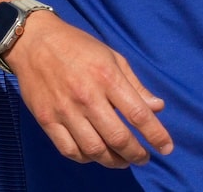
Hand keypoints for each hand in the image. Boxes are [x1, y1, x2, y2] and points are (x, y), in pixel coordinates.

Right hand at [3, 12, 173, 167]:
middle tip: (144, 158)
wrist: (35, 42)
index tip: (167, 148)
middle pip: (117, 137)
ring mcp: (65, 111)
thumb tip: (158, 107)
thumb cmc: (80, 47)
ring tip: (123, 160)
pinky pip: (69, 149)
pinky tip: (96, 155)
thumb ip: (136, 85)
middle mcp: (87, 97)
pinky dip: (86, 158)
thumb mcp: (114, 57)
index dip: (156, 135)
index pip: (138, 114)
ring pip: (93, 149)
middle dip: (136, 154)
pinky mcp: (46, 120)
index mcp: (108, 78)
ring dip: (113, 161)